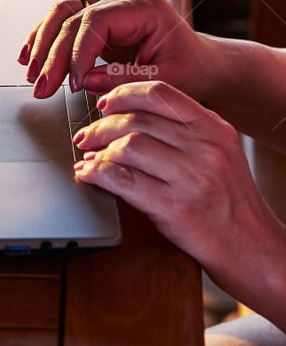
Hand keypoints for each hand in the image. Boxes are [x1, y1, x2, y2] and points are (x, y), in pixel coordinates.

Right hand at [19, 0, 211, 100]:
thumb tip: (85, 80)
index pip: (96, 22)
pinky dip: (46, 40)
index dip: (77, 53)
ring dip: (42, 45)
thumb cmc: (192, 71)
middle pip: (73, 16)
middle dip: (52, 54)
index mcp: (144, 6)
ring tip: (31, 75)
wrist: (202, 64)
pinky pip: (64, 22)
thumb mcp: (168, 80)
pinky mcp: (98, 19)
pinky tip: (31, 58)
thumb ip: (127, 79)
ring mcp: (108, 5)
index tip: (71, 83)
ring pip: (62, 14)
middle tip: (41, 86)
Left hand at [73, 81, 285, 315]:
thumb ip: (187, 131)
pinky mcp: (175, 209)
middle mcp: (205, 148)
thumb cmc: (234, 204)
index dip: (124, 94)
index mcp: (215, 129)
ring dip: (99, 151)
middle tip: (87, 136)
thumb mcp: (223, 154)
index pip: (160, 93)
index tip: (105, 103)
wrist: (258, 252)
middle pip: (136, 120)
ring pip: (127, 147)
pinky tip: (89, 176)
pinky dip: (97, 175)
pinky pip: (122, 181)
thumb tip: (133, 114)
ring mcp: (191, 178)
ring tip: (89, 157)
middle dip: (102, 126)